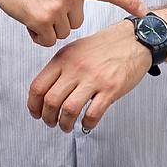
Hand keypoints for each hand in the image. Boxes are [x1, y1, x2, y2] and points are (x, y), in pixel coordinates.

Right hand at [0, 0, 146, 46]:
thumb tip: (73, 2)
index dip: (129, 2)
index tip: (145, 11)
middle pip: (76, 23)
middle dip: (61, 20)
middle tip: (42, 5)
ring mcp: (56, 8)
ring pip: (62, 33)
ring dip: (47, 28)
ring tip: (32, 10)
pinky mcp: (41, 20)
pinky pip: (46, 40)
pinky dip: (37, 36)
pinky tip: (27, 20)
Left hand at [27, 20, 150, 132]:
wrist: (133, 40)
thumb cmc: (104, 46)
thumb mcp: (73, 50)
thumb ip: (59, 68)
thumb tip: (46, 89)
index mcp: (62, 59)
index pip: (38, 86)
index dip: (33, 104)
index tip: (35, 112)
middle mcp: (75, 69)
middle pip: (50, 100)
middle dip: (47, 117)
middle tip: (50, 122)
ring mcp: (93, 79)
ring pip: (69, 109)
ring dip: (64, 123)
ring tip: (65, 126)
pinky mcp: (111, 89)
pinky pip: (93, 113)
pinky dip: (87, 124)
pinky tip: (86, 124)